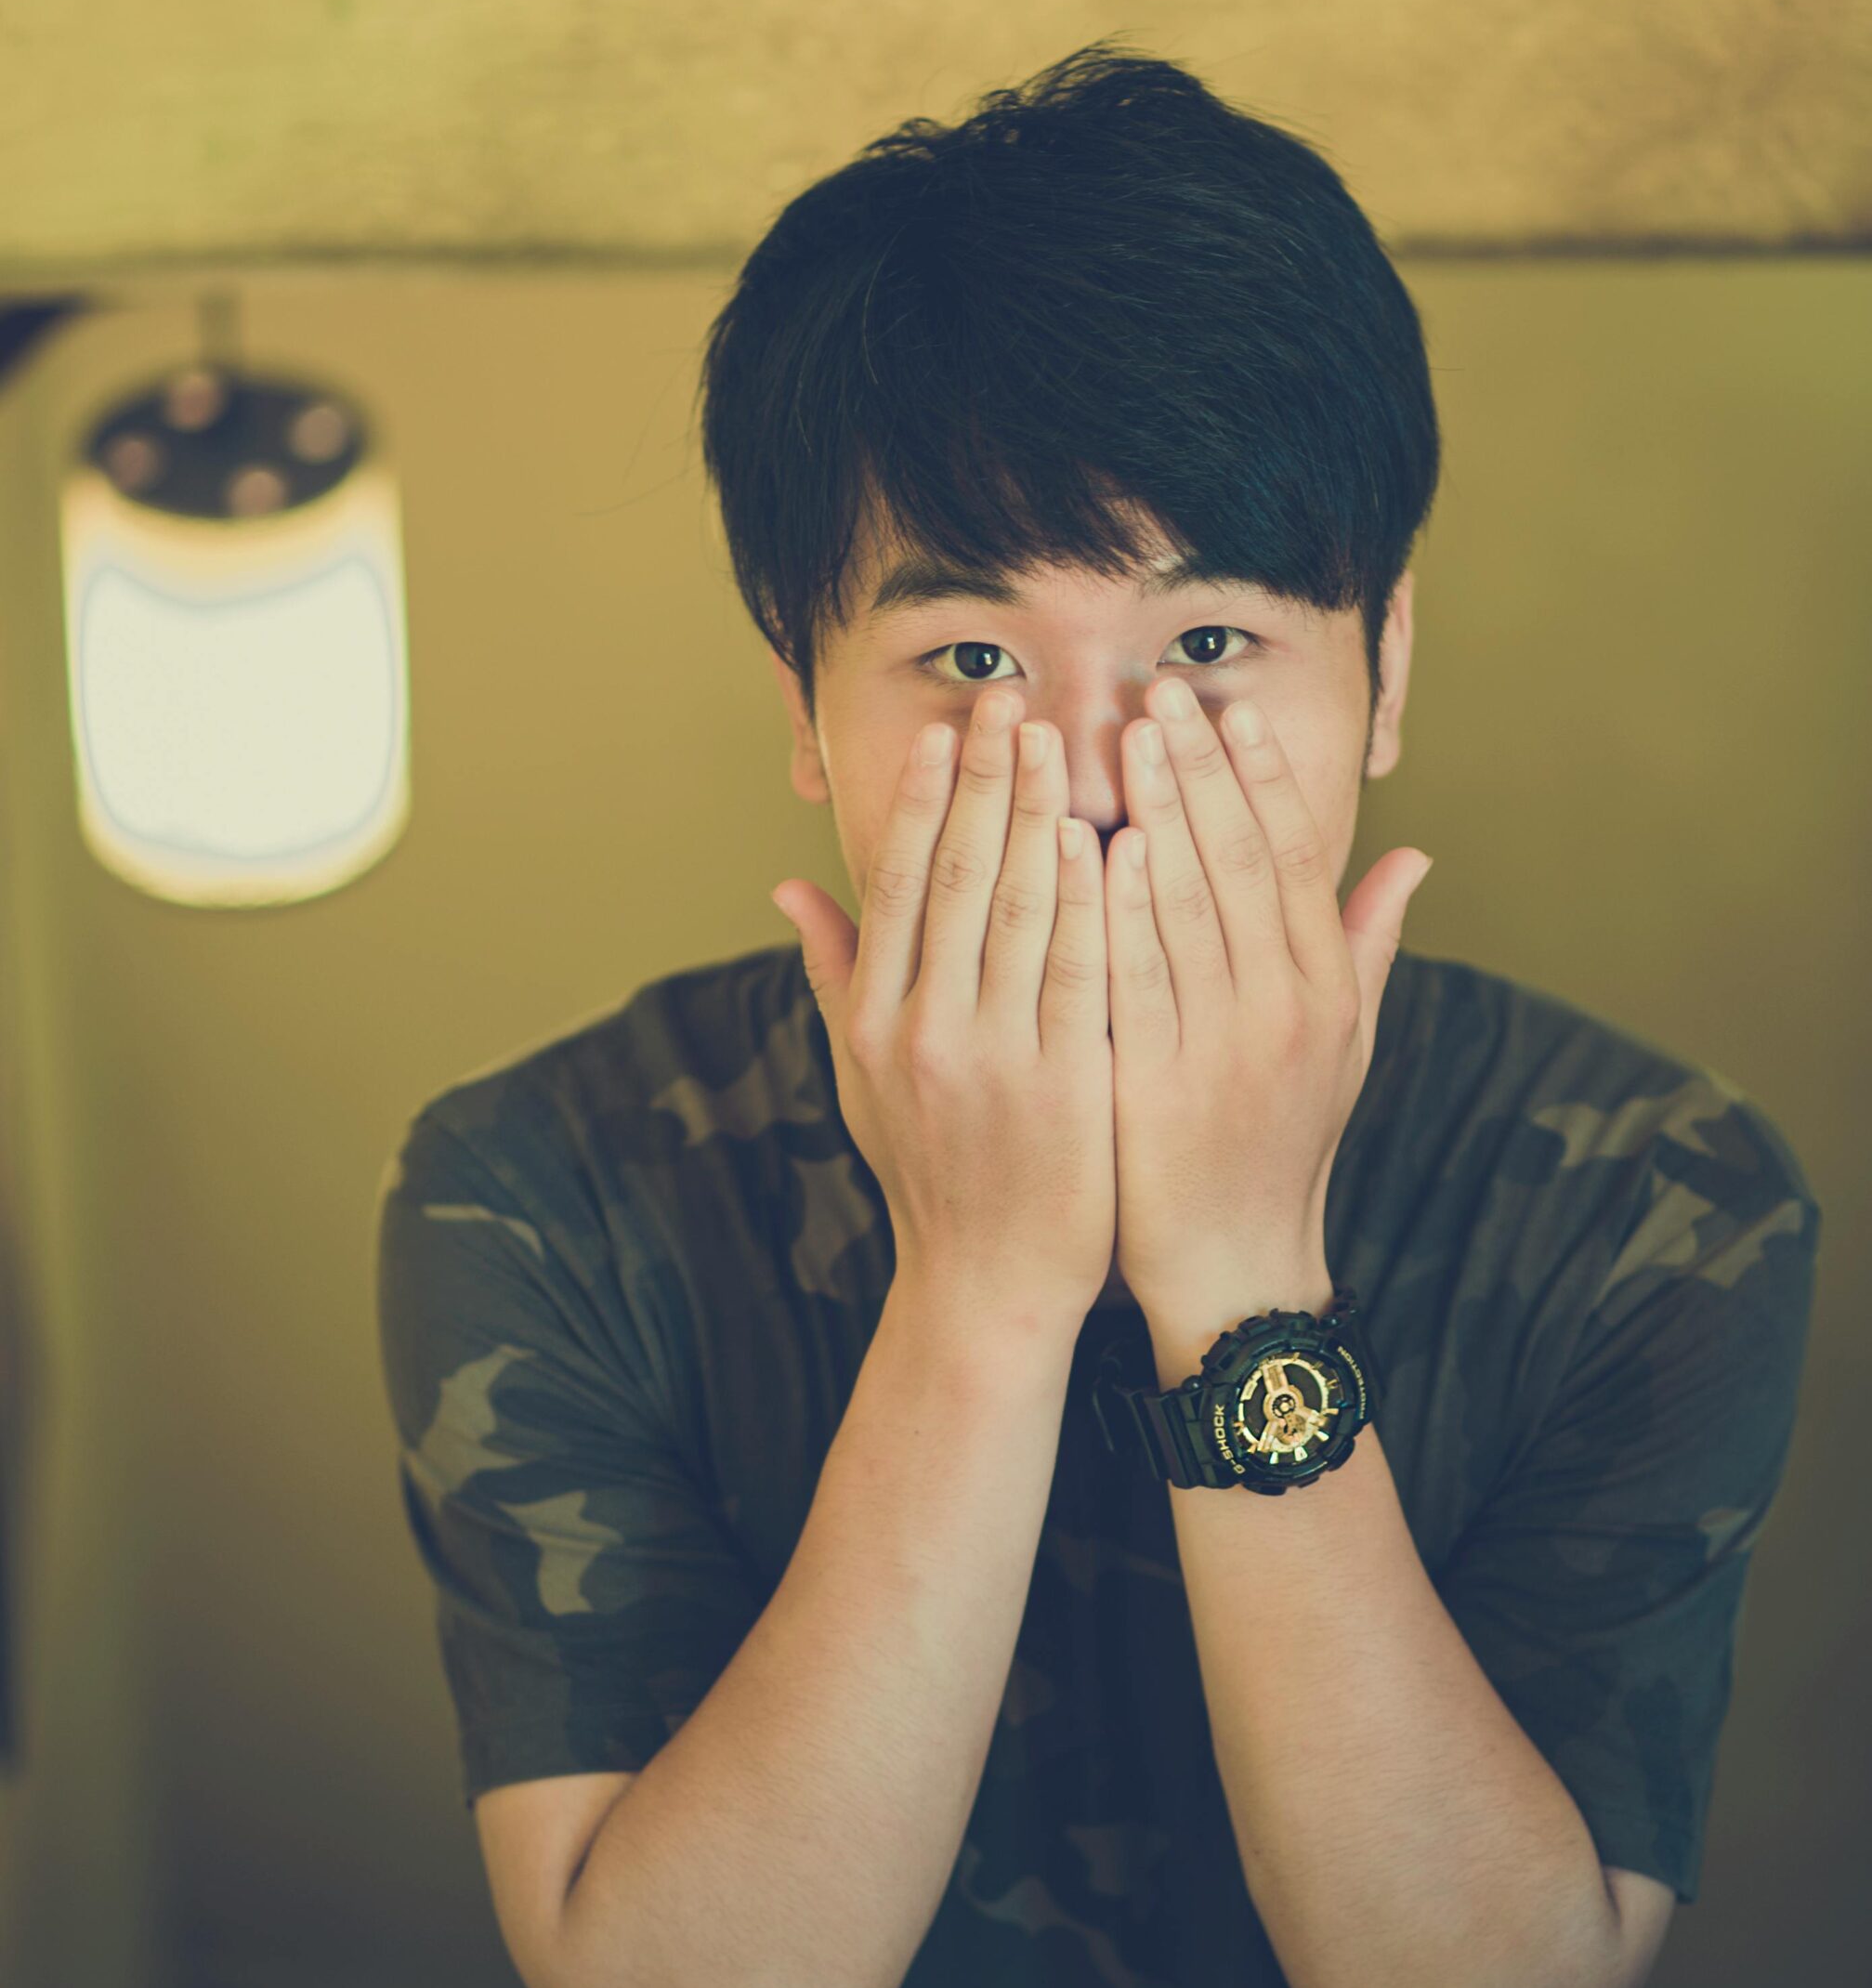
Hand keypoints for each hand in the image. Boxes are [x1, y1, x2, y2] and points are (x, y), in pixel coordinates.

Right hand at [772, 685, 1115, 1328]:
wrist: (984, 1284)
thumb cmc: (928, 1173)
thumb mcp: (859, 1079)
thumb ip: (833, 975)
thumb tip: (788, 888)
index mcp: (873, 1021)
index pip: (901, 885)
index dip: (928, 802)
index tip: (952, 731)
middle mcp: (922, 1031)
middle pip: (959, 880)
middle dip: (986, 783)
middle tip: (1014, 703)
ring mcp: (991, 1058)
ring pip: (1020, 912)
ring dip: (1040, 817)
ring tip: (1062, 743)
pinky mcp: (1062, 1084)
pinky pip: (1078, 972)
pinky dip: (1091, 901)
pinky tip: (1106, 838)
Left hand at [1105, 679, 1431, 1325]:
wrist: (1237, 1268)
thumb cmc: (1281, 1148)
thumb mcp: (1345, 1047)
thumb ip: (1369, 945)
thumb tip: (1415, 852)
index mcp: (1328, 991)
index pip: (1295, 858)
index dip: (1262, 777)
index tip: (1231, 708)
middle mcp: (1286, 1009)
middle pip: (1241, 862)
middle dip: (1202, 768)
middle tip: (1161, 691)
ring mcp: (1224, 1047)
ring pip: (1190, 907)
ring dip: (1158, 813)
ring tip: (1126, 739)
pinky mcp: (1160, 1086)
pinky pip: (1138, 981)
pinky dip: (1119, 909)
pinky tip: (1095, 847)